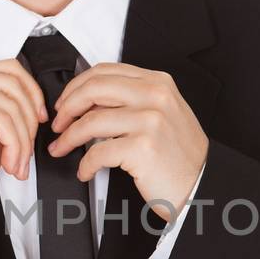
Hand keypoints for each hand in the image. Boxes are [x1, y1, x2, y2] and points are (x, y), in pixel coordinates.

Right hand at [0, 60, 46, 222]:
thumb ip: (8, 112)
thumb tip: (38, 104)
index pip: (7, 69)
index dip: (31, 92)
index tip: (39, 119)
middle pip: (12, 82)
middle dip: (29, 119)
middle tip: (27, 150)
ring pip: (10, 103)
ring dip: (23, 139)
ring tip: (17, 163)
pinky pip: (3, 119)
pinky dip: (14, 145)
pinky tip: (9, 164)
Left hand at [49, 63, 208, 221]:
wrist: (201, 186)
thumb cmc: (180, 155)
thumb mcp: (164, 113)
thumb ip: (133, 99)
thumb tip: (89, 101)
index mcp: (158, 82)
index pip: (105, 72)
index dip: (76, 86)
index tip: (65, 102)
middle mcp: (155, 96)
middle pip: (93, 89)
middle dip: (67, 107)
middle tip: (58, 124)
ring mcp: (150, 121)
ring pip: (90, 121)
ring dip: (68, 138)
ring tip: (62, 148)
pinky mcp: (142, 148)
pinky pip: (98, 152)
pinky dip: (85, 164)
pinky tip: (85, 170)